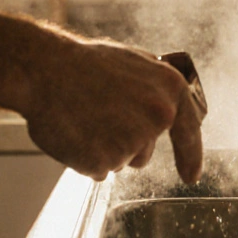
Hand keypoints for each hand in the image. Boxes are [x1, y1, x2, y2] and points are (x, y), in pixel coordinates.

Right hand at [19, 36, 204, 182]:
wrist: (46, 70)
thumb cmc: (86, 64)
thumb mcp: (137, 62)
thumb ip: (158, 90)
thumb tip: (170, 107)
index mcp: (170, 89)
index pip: (189, 131)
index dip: (190, 156)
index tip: (191, 175)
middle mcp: (158, 117)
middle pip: (145, 151)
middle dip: (125, 141)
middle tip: (100, 114)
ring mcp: (132, 141)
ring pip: (121, 161)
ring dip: (105, 149)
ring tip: (86, 119)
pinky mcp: (104, 162)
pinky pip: (97, 169)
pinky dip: (85, 157)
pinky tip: (76, 132)